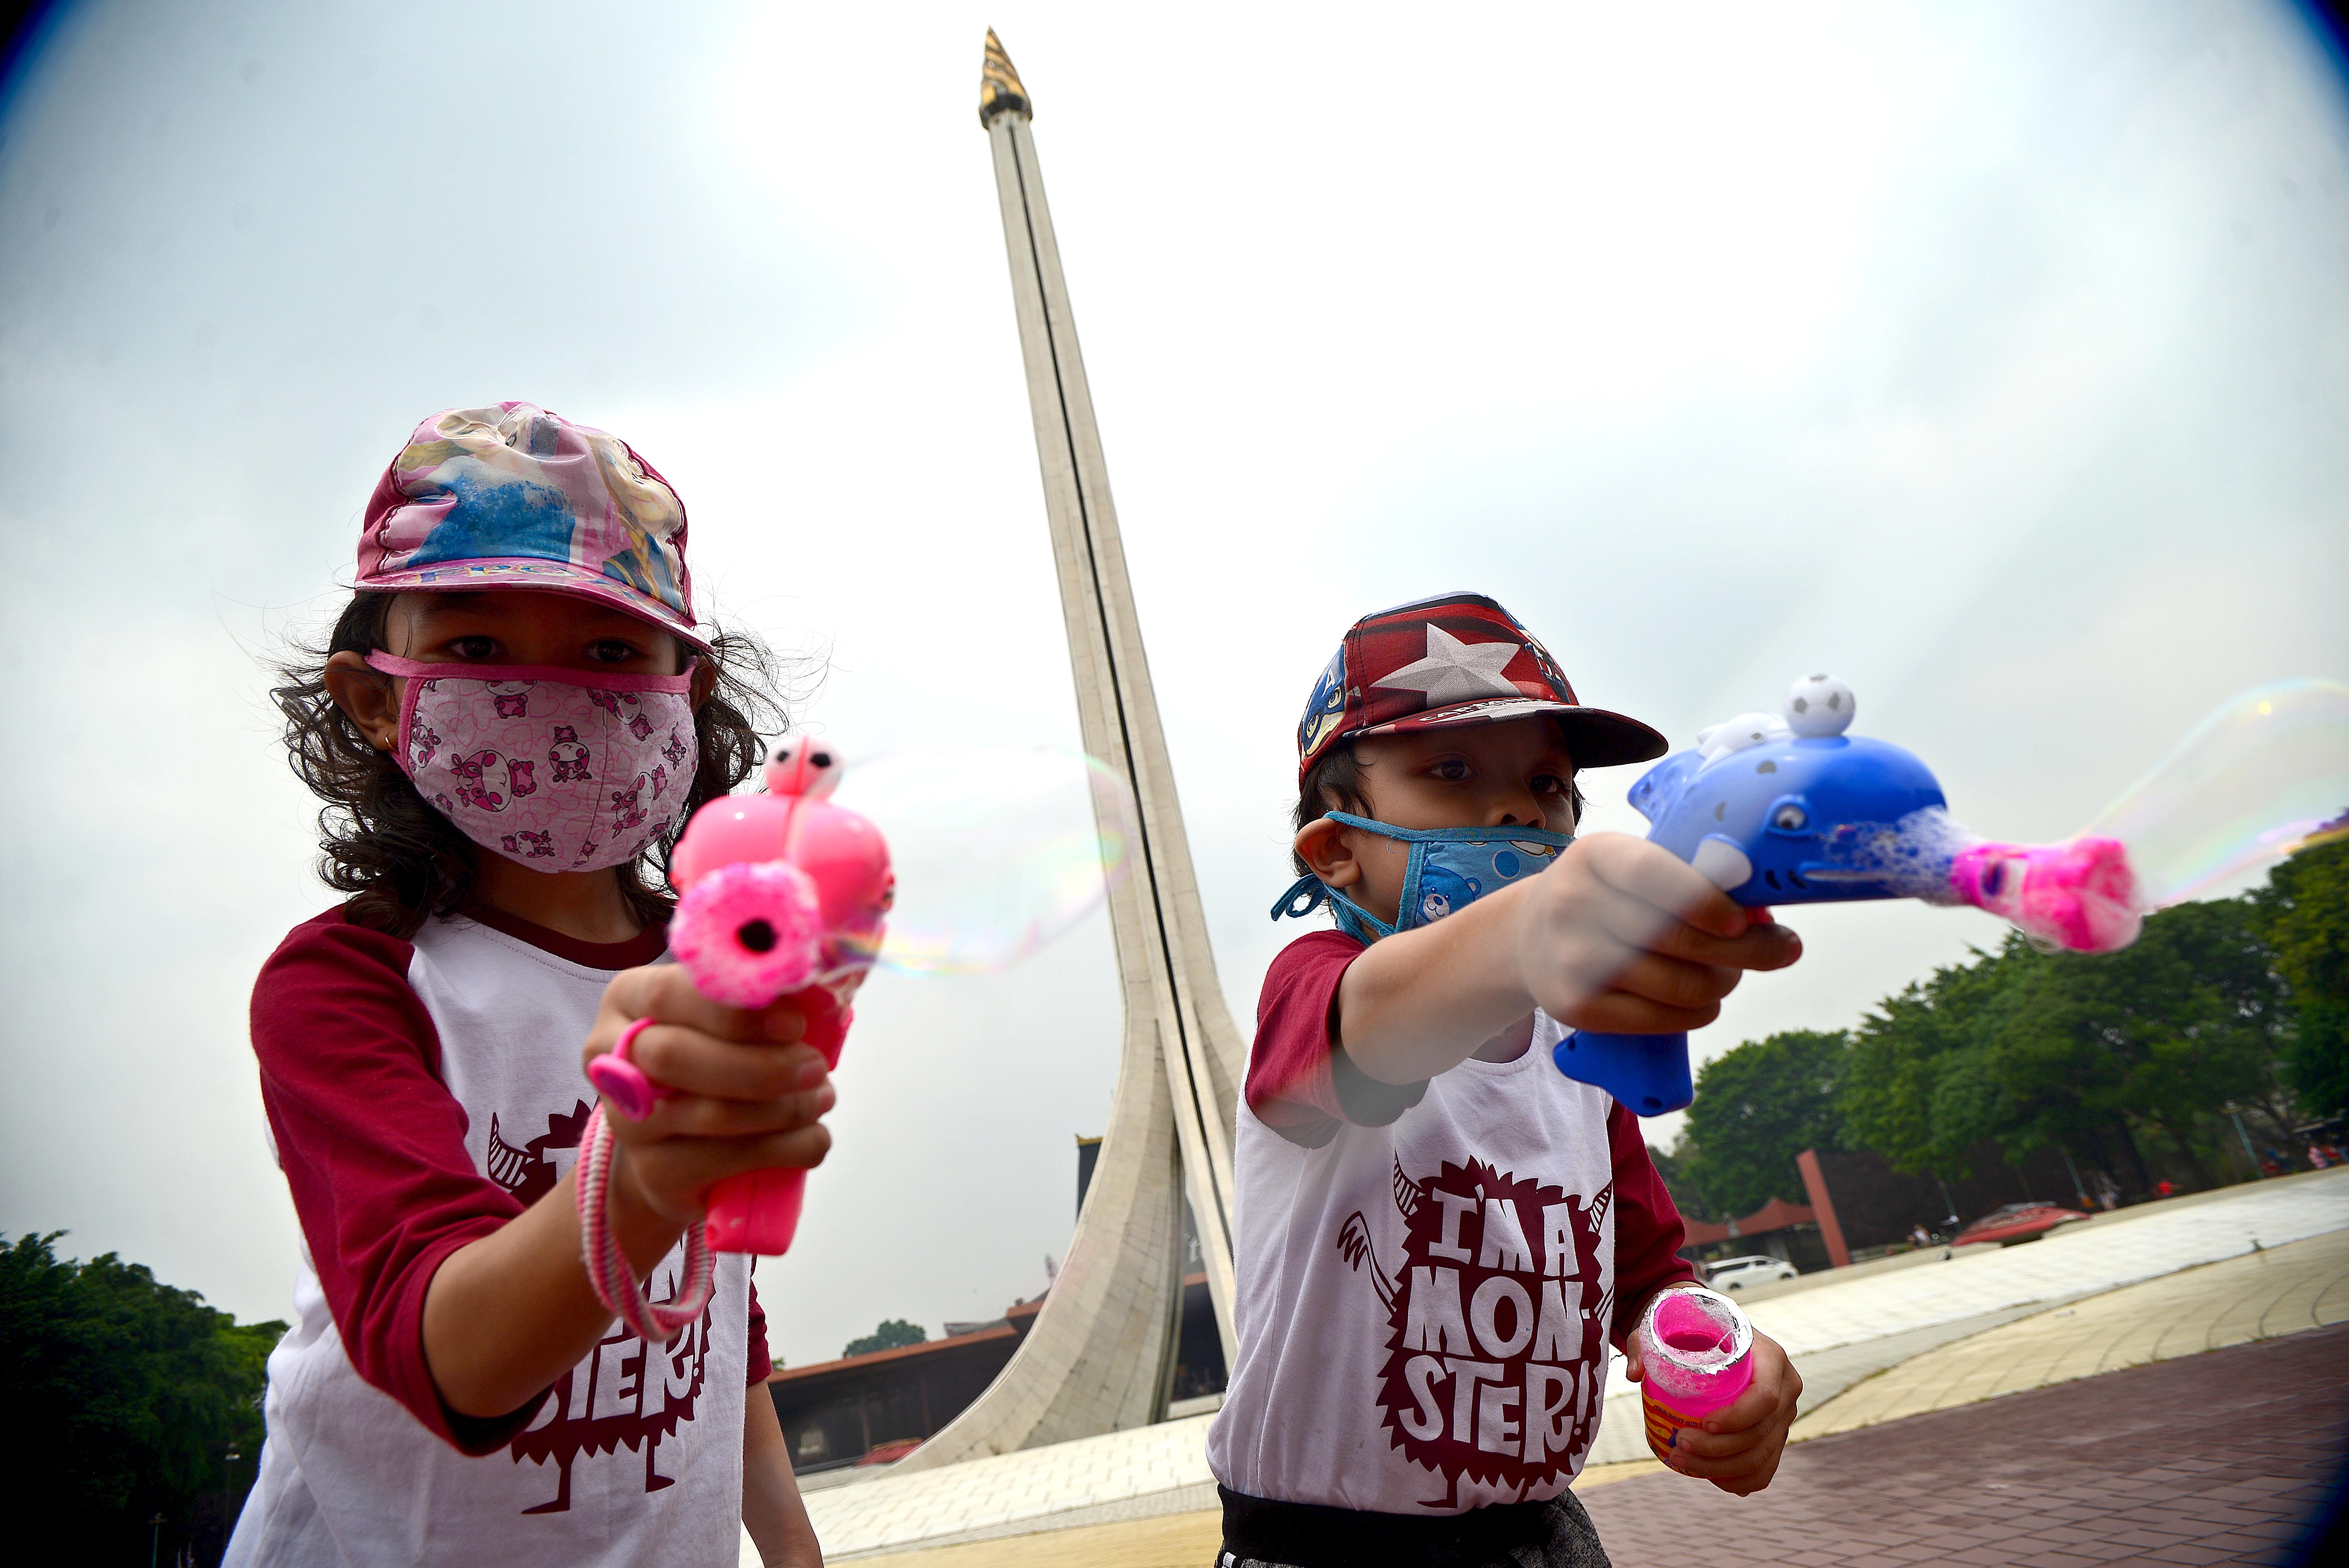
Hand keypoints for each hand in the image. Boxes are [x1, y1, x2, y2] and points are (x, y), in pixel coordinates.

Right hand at [581, 965, 836, 1229]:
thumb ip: (758, 1000)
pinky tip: (812, 1137)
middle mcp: (611, 1058)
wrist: (684, 1142)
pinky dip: (787, 1148)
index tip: (794, 1023)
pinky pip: (727, 1161)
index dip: (733, 1011)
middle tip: (815, 1067)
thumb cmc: (719, 1057)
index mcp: (629, 999)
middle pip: (673, 1056)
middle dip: (759, 1064)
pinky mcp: (655, 1172)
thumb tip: (815, 983)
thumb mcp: (731, 1018)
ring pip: (706, 1114)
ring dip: (783, 1108)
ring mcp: (628, 1121)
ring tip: (821, 1098)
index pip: (667, 994)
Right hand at [1514, 834, 1799, 1034]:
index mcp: (1596, 855)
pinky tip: (1704, 1002)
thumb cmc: (1607, 897)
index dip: (1707, 901)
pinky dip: (1698, 1014)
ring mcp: (1571, 959)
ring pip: (1679, 985)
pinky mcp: (1576, 1007)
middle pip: (1678, 937)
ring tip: (1729, 975)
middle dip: (1744, 950)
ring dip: (1723, 984)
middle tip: (1777, 949)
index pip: (1655, 874)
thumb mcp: (1632, 868)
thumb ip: (1692, 883)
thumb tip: (1770, 926)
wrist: (1528, 936)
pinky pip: (1661, 1019)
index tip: (1746, 920)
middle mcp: (1573, 903)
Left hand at [1624, 1326, 1802, 1493]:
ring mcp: (1783, 1415)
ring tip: (1681, 1460)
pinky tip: (1710, 1476)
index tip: (1703, 1422)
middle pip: (1760, 1433)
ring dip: (1720, 1468)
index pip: (1765, 1396)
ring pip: (1760, 1456)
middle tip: (1679, 1444)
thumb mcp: (1668, 1328)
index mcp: (1771, 1357)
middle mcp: (1785, 1388)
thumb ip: (1645, 1345)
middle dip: (1718, 1448)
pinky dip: (1738, 1480)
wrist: (1715, 1333)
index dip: (1737, 1417)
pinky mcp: (1775, 1435)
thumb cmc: (1693, 1329)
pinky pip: (1764, 1469)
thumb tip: (1634, 1375)